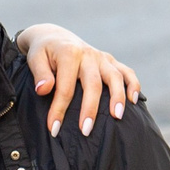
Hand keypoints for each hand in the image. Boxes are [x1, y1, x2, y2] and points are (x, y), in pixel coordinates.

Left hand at [22, 29, 140, 139]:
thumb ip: (39, 74)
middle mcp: (88, 55)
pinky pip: (127, 71)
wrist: (55, 38)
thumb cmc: (43, 53)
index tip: (54, 129)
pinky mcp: (110, 61)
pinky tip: (134, 101)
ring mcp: (102, 58)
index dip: (59, 109)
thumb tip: (43, 90)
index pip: (66, 87)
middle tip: (86, 131)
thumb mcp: (35, 59)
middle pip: (93, 84)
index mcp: (69, 54)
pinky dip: (133, 84)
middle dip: (90, 109)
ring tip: (117, 117)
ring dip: (118, 97)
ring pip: (115, 77)